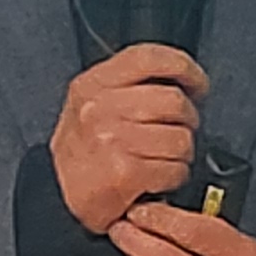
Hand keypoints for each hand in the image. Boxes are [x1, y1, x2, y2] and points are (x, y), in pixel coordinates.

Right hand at [49, 43, 205, 233]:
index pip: (149, 58)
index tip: (197, 83)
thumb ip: (127, 83)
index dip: (184, 68)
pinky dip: (175, 177)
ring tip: (163, 159)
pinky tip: (158, 178)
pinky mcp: (125, 172)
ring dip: (181, 154)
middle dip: (187, 120)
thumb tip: (178, 77)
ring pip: (181, 138)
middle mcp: (99, 109)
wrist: (58, 197)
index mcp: (92, 85)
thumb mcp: (89, 102)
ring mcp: (112, 140)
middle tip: (176, 131)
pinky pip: (175, 169)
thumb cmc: (82, 152)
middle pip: (174, 101)